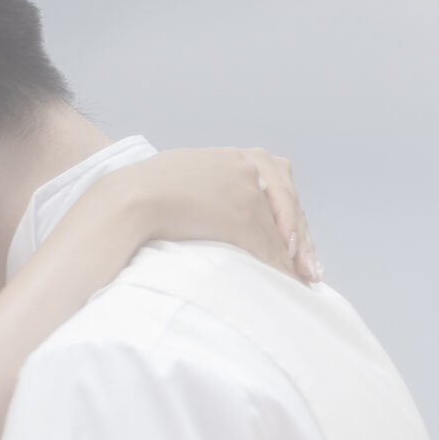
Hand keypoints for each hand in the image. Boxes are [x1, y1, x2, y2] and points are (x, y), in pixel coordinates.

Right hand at [89, 146, 321, 283]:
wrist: (128, 198)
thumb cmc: (140, 193)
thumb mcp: (182, 176)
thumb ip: (205, 184)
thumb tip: (203, 205)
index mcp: (234, 156)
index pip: (277, 184)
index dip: (289, 216)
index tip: (295, 242)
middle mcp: (247, 166)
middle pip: (288, 205)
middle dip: (302, 240)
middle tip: (311, 269)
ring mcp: (245, 190)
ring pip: (283, 228)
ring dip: (296, 258)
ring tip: (303, 279)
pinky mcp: (241, 215)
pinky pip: (269, 246)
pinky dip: (281, 268)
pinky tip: (287, 283)